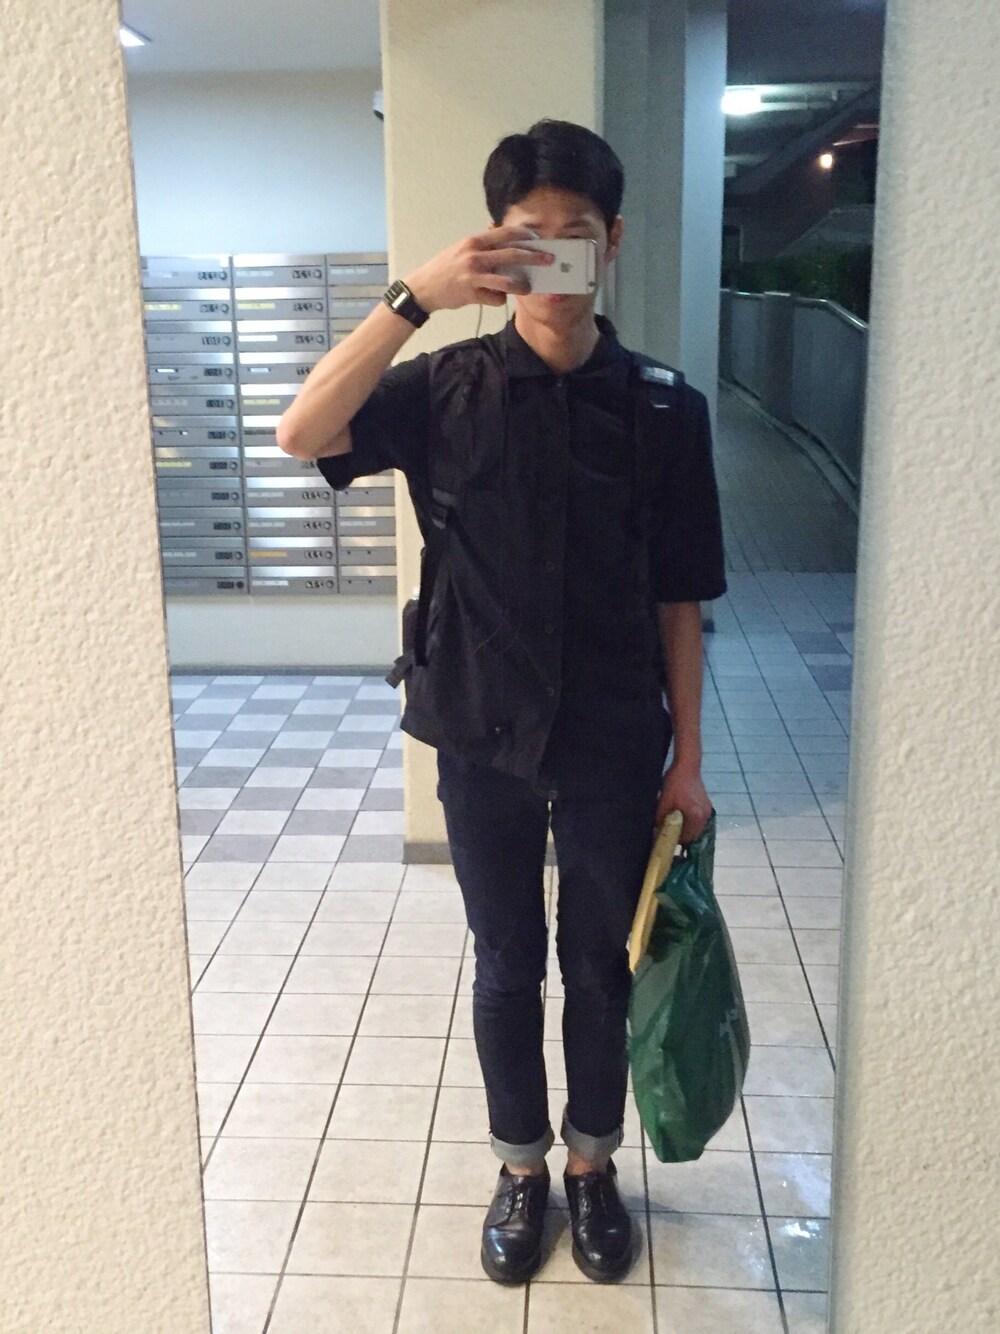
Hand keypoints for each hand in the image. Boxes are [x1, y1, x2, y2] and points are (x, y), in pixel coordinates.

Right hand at [403, 225, 554, 313]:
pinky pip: (495, 298)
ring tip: (527, 289)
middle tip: (549, 260)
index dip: (525, 236)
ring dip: (520, 286)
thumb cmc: (446, 268)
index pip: (505, 233)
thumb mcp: (462, 249)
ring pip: (506, 281)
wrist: (424, 288)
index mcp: (474, 242)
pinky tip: (491, 298)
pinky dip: (498, 300)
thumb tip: (503, 239)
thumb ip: (482, 245)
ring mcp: (473, 276)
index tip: (537, 240)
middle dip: (534, 257)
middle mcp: (475, 256)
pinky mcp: (472, 294)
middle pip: (512, 254)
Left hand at [655, 761, 711, 843]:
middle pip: (693, 835)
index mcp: (695, 816)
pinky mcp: (707, 806)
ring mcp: (708, 811)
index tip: (666, 837)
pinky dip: (691, 821)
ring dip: (687, 828)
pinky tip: (682, 814)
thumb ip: (662, 821)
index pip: (686, 839)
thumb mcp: (663, 803)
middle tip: (670, 830)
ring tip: (675, 821)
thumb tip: (659, 834)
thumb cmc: (673, 784)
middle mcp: (705, 816)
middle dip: (682, 835)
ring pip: (696, 828)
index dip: (675, 840)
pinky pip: (699, 820)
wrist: (687, 766)